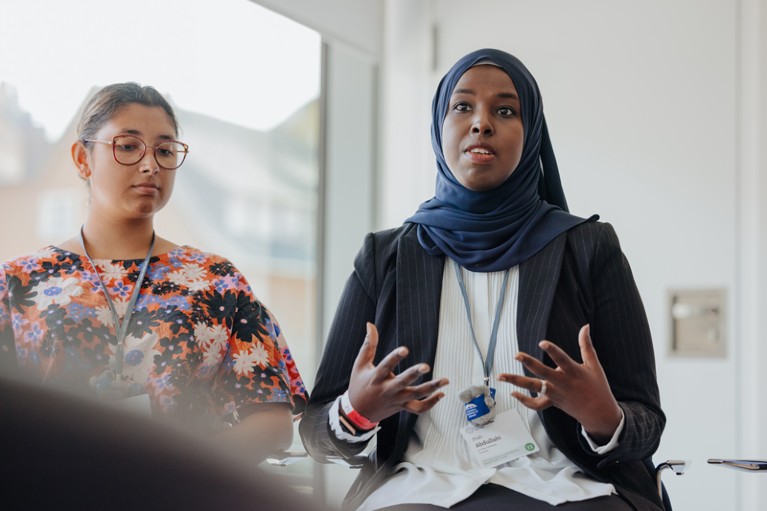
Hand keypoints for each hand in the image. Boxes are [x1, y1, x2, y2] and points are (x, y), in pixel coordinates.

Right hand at [347, 322, 448, 422]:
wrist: (358, 412)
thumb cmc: (359, 385)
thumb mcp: (360, 364)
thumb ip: (368, 345)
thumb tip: (370, 325)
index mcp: (376, 377)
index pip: (386, 366)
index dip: (395, 358)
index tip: (405, 350)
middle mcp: (388, 389)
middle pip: (403, 382)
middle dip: (414, 374)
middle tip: (426, 366)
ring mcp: (397, 400)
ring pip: (416, 396)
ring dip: (431, 388)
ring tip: (445, 380)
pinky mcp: (402, 407)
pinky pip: (419, 408)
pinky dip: (431, 403)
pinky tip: (441, 394)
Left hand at [498, 324, 621, 441]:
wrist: (599, 413)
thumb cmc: (597, 386)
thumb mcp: (594, 364)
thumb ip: (586, 345)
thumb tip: (585, 326)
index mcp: (574, 372)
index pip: (562, 359)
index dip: (552, 351)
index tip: (542, 342)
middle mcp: (563, 383)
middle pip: (543, 373)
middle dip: (529, 363)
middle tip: (517, 355)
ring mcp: (555, 393)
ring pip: (534, 388)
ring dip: (516, 381)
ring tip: (501, 376)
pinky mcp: (552, 402)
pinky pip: (536, 404)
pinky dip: (524, 400)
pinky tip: (513, 392)